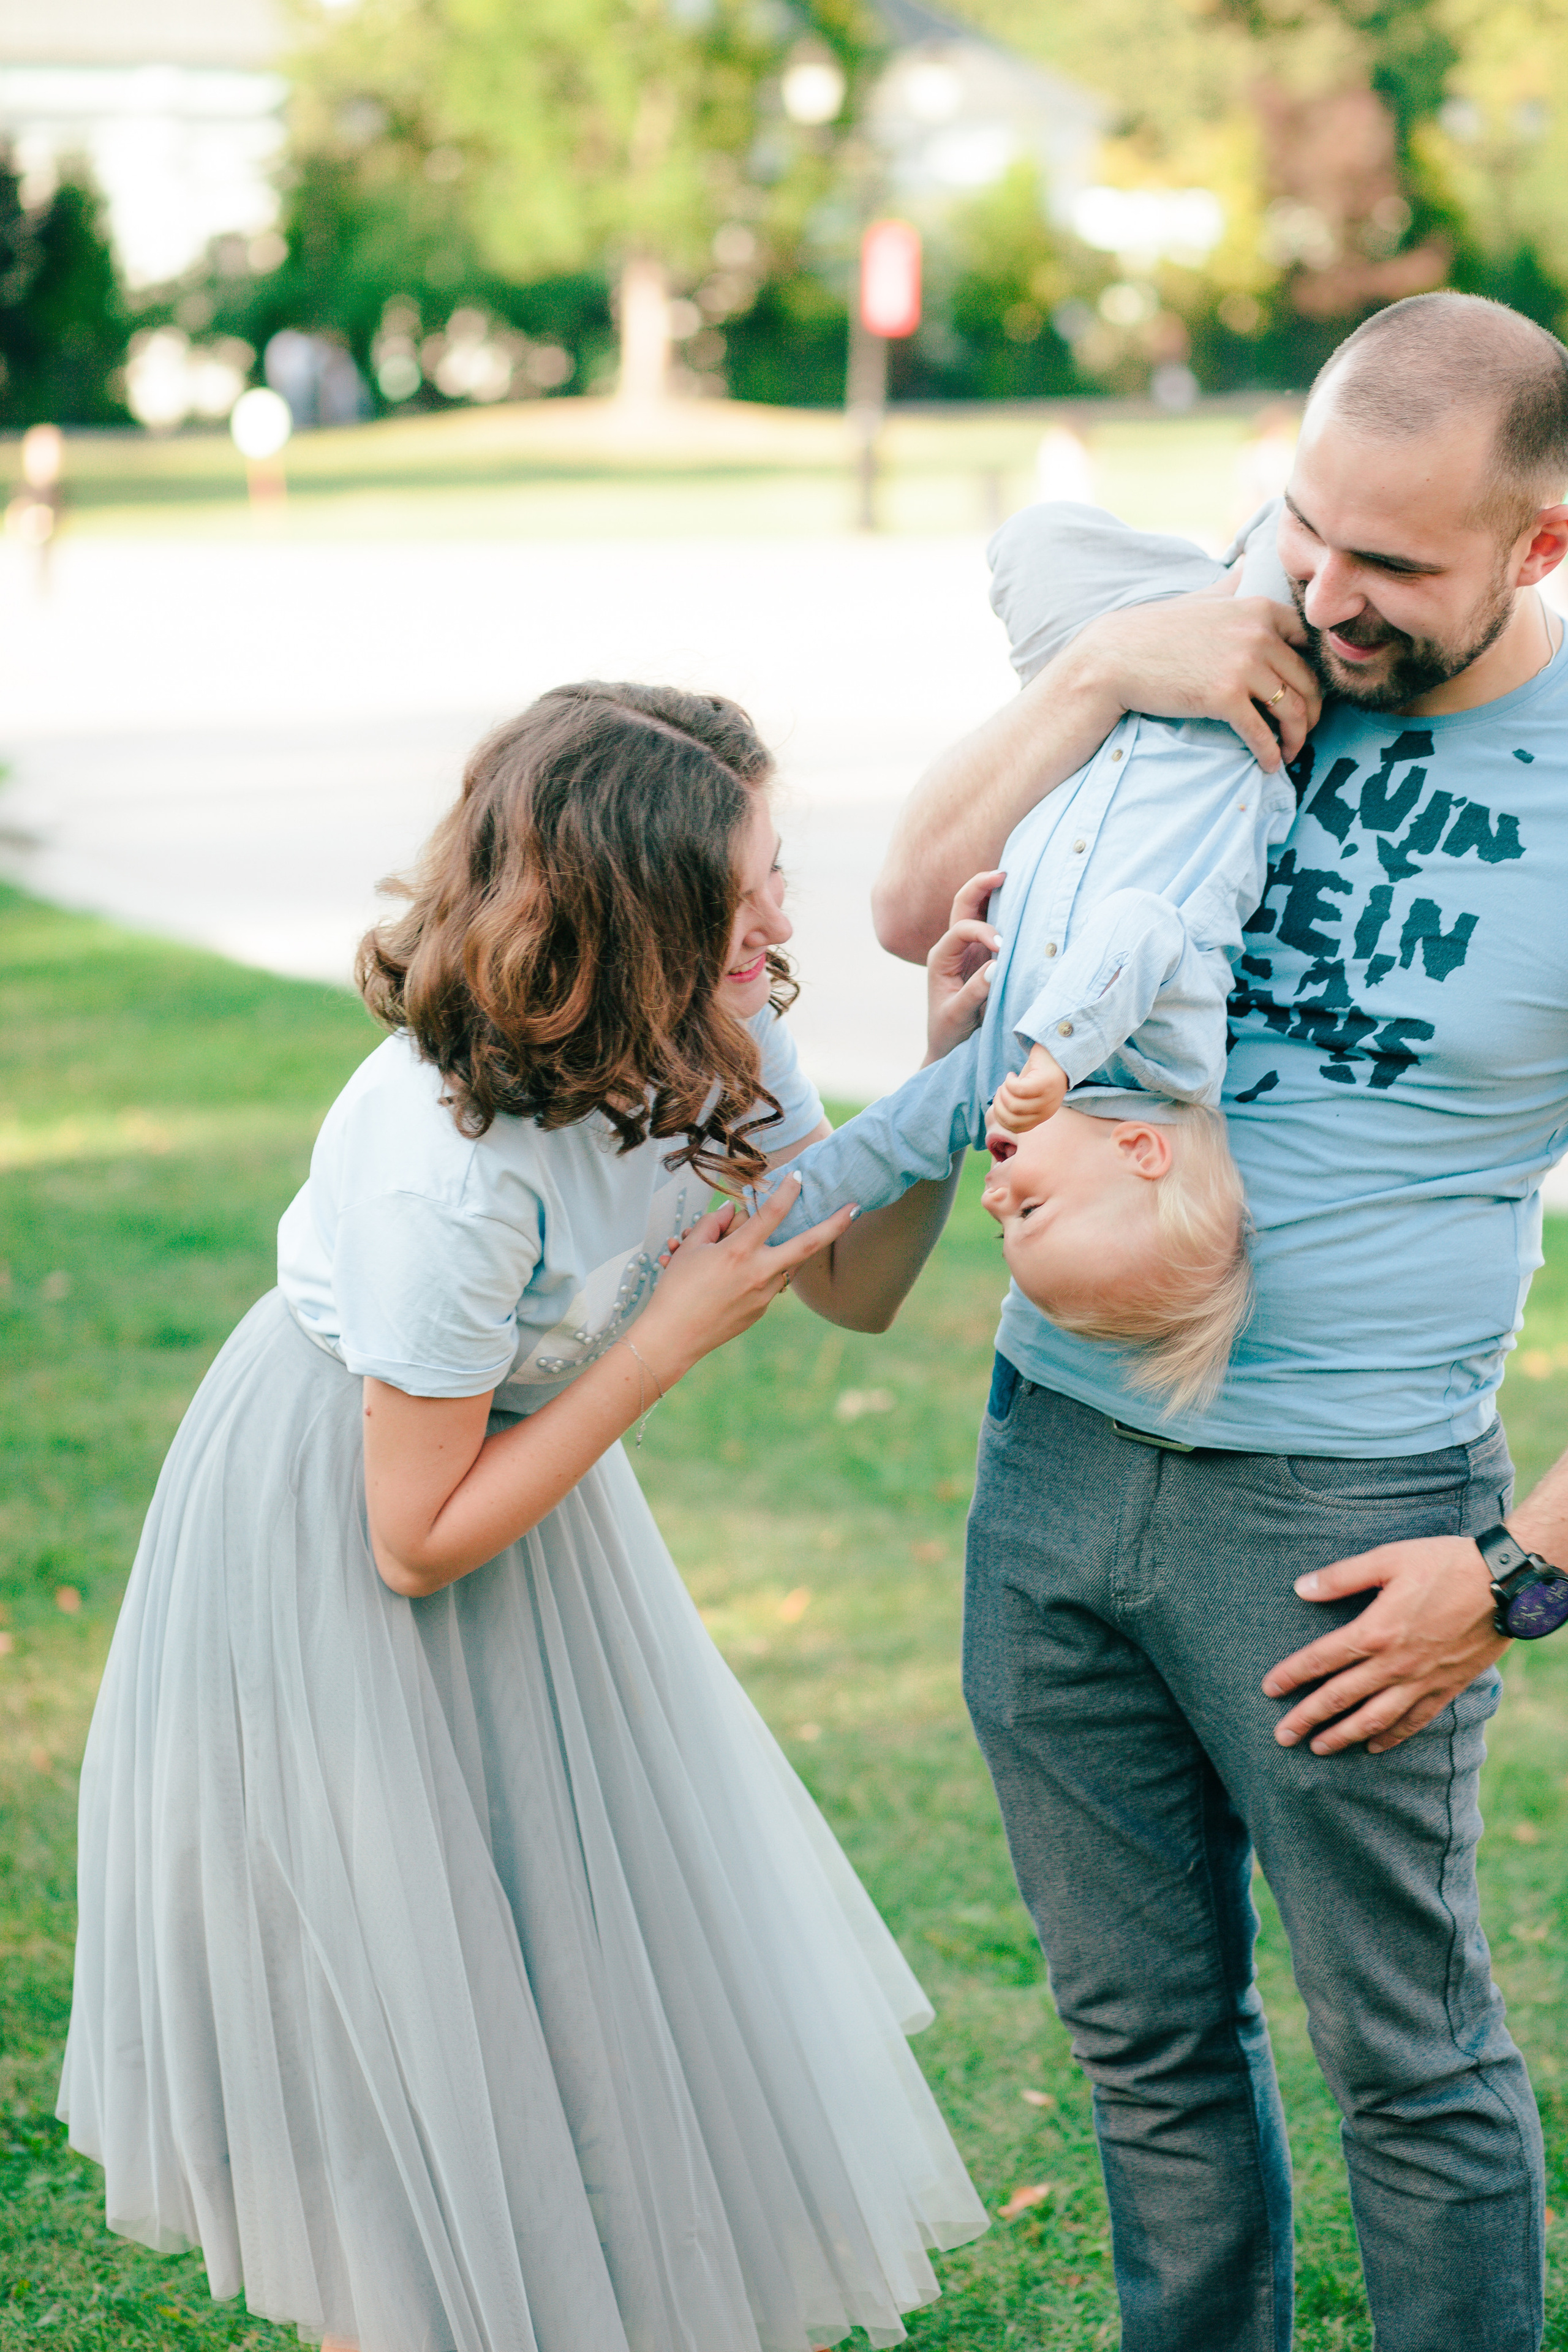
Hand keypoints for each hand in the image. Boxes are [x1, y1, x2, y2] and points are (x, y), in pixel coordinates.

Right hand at [637, 1174, 855, 1380]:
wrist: (672, 1338)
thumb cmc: (676, 1291)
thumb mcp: (690, 1249)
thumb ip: (713, 1224)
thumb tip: (731, 1212)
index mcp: (739, 1252)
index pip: (771, 1213)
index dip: (787, 1191)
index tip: (799, 1177)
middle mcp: (759, 1273)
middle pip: (807, 1244)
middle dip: (835, 1225)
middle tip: (856, 1209)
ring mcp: (764, 1296)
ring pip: (786, 1264)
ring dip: (782, 1250)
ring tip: (758, 1246)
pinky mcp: (761, 1311)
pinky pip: (769, 1283)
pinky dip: (759, 1271)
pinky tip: (732, 1276)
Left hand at [925, 870, 1004, 1062]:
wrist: (949, 1048)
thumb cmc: (949, 1033)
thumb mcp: (957, 1014)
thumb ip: (974, 992)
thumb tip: (996, 966)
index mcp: (941, 957)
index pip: (962, 928)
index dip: (984, 931)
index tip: (1003, 947)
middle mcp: (952, 948)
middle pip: (963, 905)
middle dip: (980, 886)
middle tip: (1003, 874)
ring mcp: (967, 950)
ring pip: (976, 910)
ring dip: (991, 893)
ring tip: (1011, 877)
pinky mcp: (982, 957)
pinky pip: (990, 927)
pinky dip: (1002, 911)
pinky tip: (1019, 902)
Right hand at [989, 1044, 1066, 1136]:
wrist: (1053, 1051)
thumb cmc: (1036, 1073)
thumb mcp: (1026, 1095)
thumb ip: (1016, 1107)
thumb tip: (998, 1116)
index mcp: (1043, 1116)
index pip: (1016, 1128)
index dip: (1001, 1117)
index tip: (999, 1101)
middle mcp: (1048, 1110)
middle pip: (1013, 1118)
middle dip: (999, 1105)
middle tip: (1001, 1090)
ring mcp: (1048, 1098)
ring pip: (1014, 1105)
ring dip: (1003, 1092)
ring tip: (1007, 1082)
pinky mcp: (1045, 1083)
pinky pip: (1018, 1089)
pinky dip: (1009, 1082)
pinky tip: (1011, 1075)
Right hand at [1070, 587, 1320, 770]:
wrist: (1115, 657)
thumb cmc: (1156, 631)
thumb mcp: (1202, 598)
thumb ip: (1231, 585)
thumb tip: (1246, 564)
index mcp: (1260, 609)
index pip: (1310, 644)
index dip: (1316, 674)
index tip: (1308, 695)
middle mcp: (1258, 634)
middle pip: (1308, 681)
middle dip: (1311, 714)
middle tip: (1302, 732)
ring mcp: (1243, 666)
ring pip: (1291, 710)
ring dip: (1296, 738)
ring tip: (1288, 752)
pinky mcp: (1225, 697)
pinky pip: (1261, 732)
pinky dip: (1270, 754)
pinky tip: (1269, 764)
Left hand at [1262, 1537, 1507, 1754]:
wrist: (1504, 1583)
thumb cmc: (1444, 1563)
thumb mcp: (1388, 1558)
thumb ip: (1341, 1577)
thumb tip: (1300, 1588)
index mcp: (1374, 1631)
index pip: (1320, 1660)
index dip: (1291, 1676)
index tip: (1268, 1690)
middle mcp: (1394, 1664)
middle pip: (1340, 1698)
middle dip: (1307, 1719)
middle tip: (1281, 1736)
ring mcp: (1421, 1681)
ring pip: (1374, 1719)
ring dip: (1343, 1736)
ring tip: (1319, 1749)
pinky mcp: (1446, 1688)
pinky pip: (1414, 1722)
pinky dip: (1391, 1738)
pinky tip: (1374, 1747)